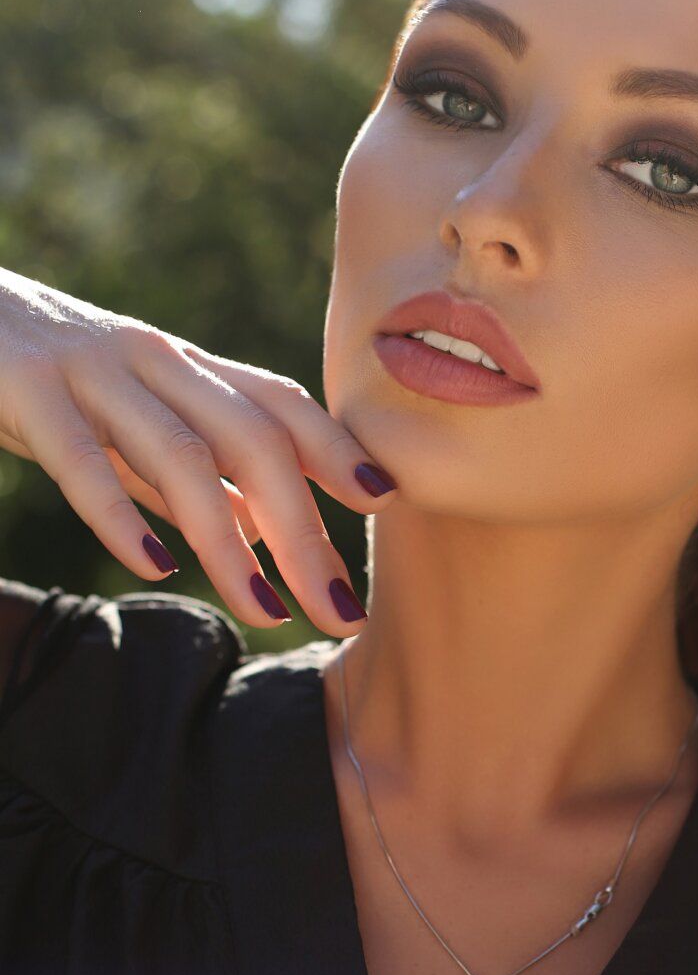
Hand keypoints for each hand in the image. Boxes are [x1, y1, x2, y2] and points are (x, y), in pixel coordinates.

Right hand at [0, 271, 396, 633]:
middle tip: (341, 612)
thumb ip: (198, 470)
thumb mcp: (136, 420)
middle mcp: (156, 362)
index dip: (335, 447)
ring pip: (182, 457)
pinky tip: (156, 567)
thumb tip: (264, 528)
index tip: (385, 501)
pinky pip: (80, 458)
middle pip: (254, 441)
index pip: (280, 404)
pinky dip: (120, 515)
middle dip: (305, 530)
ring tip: (265, 611)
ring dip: (231, 543)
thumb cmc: (54, 380)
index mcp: (188, 369)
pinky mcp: (26, 391)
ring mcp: (93, 374)